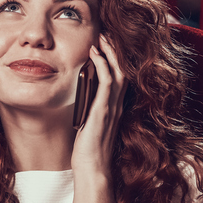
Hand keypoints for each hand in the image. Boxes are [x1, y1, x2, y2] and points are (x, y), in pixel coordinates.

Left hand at [71, 36, 126, 176]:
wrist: (93, 168)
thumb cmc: (88, 152)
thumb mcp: (88, 125)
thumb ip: (89, 111)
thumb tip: (79, 99)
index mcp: (114, 108)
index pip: (119, 78)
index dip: (115, 61)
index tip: (106, 46)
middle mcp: (117, 105)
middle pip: (123, 70)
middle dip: (115, 51)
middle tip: (106, 34)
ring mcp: (112, 107)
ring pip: (118, 72)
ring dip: (110, 53)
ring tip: (102, 38)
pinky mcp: (104, 110)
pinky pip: (108, 82)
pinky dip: (103, 65)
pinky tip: (94, 54)